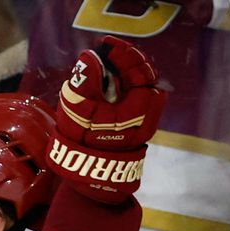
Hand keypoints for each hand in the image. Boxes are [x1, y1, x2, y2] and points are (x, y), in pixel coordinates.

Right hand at [48, 36, 166, 202]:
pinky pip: (132, 100)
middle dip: (123, 63)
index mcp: (141, 106)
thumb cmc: (87, 149)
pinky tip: (104, 89)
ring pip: (137, 88)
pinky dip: (120, 90)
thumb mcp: (81, 114)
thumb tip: (89, 58)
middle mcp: (149, 112)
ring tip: (101, 70)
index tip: (105, 47)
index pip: (139, 68)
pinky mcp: (136, 127)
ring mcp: (144, 120)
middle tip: (103, 56)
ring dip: (121, 76)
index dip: (123, 54)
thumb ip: (85, 83)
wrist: (94, 182)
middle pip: (141, 76)